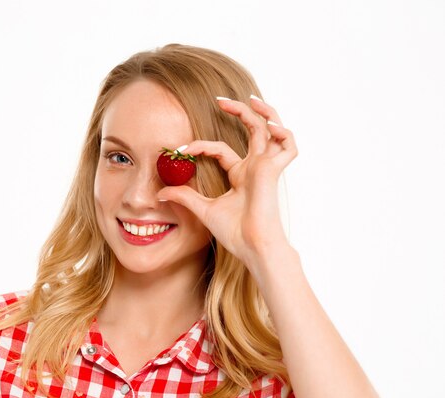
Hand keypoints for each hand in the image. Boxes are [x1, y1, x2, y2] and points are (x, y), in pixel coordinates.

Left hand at [156, 96, 297, 269]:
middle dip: (238, 111)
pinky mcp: (274, 171)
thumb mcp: (202, 209)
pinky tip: (269, 124)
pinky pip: (288, 146)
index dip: (199, 147)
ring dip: (264, 112)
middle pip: (251, 130)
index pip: (220, 149)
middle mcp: (255, 167)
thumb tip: (160, 192)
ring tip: (248, 100)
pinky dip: (284, 132)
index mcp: (240, 175)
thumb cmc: (234, 233)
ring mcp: (266, 167)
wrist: (251, 246)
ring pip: (272, 130)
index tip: (179, 150)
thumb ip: (184, 197)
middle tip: (219, 100)